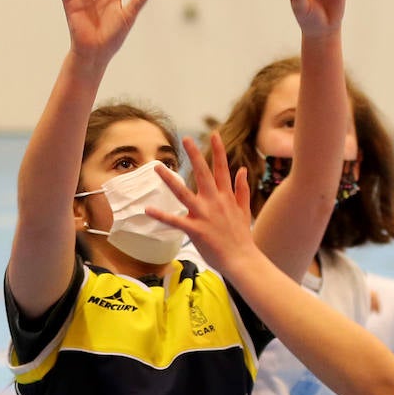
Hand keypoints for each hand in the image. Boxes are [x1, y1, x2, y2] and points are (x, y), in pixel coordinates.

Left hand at [149, 133, 255, 275]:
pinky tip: (148, 209)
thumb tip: (242, 170)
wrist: (242, 260)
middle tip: (185, 139)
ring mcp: (204, 215)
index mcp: (226, 197)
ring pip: (184, 193)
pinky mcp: (195, 230)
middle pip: (203, 174)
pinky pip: (175, 220)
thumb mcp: (244, 209)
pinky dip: (161, 215)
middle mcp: (215, 202)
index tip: (213, 134)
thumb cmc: (241, 237)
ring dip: (169, 180)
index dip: (218, 151)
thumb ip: (242, 188)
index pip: (222, 169)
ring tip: (157, 167)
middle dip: (195, 155)